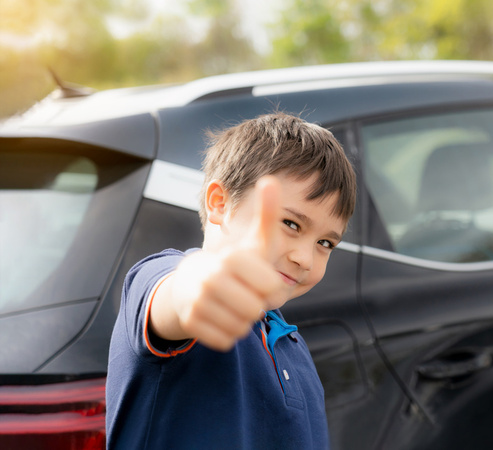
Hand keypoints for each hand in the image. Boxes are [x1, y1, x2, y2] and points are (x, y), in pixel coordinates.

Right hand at [150, 176, 287, 351]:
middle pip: (256, 311)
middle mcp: (212, 277)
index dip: (272, 290)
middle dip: (257, 307)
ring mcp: (197, 299)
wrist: (191, 281)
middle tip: (246, 295)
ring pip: (241, 327)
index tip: (260, 281)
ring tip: (234, 305)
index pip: (273, 290)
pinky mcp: (190, 321)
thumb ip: (267, 214)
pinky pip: (225, 341)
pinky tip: (221, 317)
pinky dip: (228, 334)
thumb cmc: (235, 263)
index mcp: (233, 258)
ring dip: (243, 321)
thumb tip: (271, 180)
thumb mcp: (255, 240)